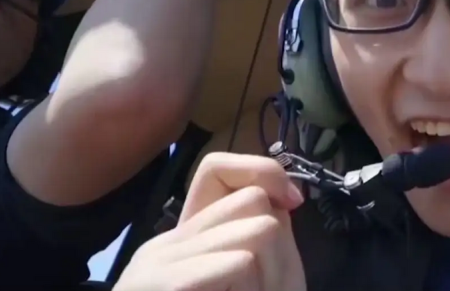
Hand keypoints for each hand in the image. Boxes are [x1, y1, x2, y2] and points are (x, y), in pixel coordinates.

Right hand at [113, 153, 306, 290]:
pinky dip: (255, 290)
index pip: (220, 170)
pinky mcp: (159, 285)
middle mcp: (165, 244)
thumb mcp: (239, 284)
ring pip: (257, 230)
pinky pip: (237, 263)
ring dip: (271, 278)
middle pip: (252, 202)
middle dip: (280, 248)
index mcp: (182, 241)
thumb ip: (252, 244)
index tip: (293, 204)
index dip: (265, 176)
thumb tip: (282, 200)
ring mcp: (156, 265)